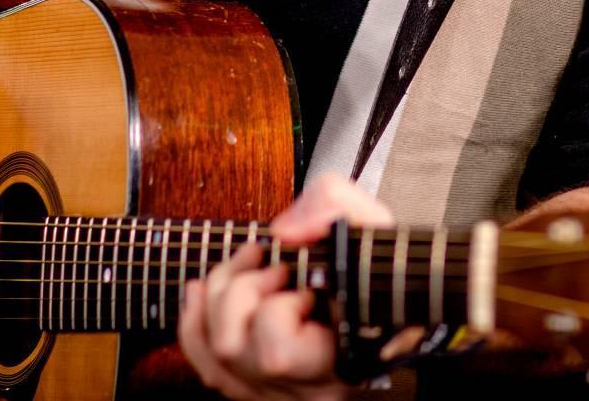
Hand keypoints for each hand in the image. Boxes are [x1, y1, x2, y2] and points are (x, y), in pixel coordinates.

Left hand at [178, 173, 393, 399]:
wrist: (391, 298)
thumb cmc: (382, 269)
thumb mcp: (374, 225)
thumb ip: (334, 206)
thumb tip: (283, 231)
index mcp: (342, 357)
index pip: (278, 352)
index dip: (279, 307)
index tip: (305, 280)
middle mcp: (307, 385)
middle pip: (234, 348)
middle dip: (244, 288)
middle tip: (277, 266)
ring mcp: (281, 391)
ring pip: (216, 353)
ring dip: (221, 295)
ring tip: (253, 268)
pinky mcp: (259, 388)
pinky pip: (208, 364)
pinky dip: (197, 320)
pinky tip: (205, 290)